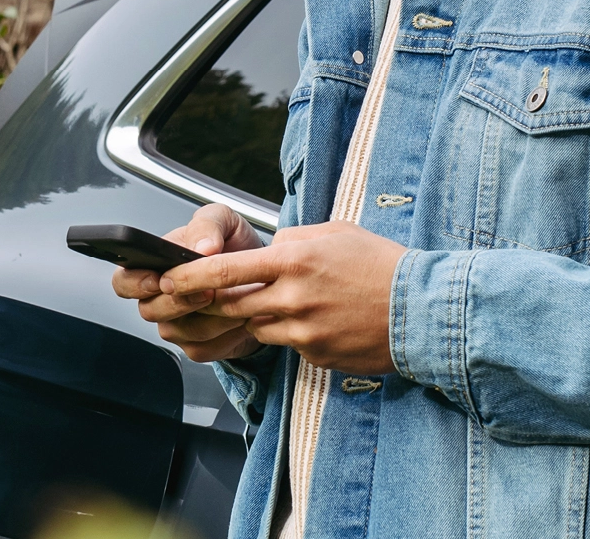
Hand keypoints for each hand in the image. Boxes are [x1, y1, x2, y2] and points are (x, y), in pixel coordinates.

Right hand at [113, 204, 266, 362]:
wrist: (264, 277)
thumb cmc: (237, 248)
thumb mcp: (225, 221)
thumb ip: (207, 224)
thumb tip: (202, 246)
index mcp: (156, 266)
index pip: (124, 281)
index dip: (135, 283)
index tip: (158, 280)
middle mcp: (160, 298)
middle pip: (149, 310)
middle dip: (178, 301)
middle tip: (208, 290)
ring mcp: (177, 324)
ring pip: (178, 331)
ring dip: (211, 316)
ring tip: (236, 298)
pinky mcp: (198, 346)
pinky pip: (202, 347)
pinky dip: (225, 333)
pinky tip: (240, 317)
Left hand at [162, 221, 405, 375]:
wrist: (423, 310)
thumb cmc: (382, 264)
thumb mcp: (334, 233)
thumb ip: (293, 239)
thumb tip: (268, 248)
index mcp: (295, 259)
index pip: (224, 270)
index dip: (189, 277)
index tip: (166, 278)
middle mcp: (293, 297)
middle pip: (230, 304)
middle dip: (212, 301)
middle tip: (200, 296)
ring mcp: (303, 331)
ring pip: (257, 326)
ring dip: (258, 316)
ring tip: (289, 302)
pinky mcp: (315, 355)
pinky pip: (287, 344)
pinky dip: (291, 333)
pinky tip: (320, 321)